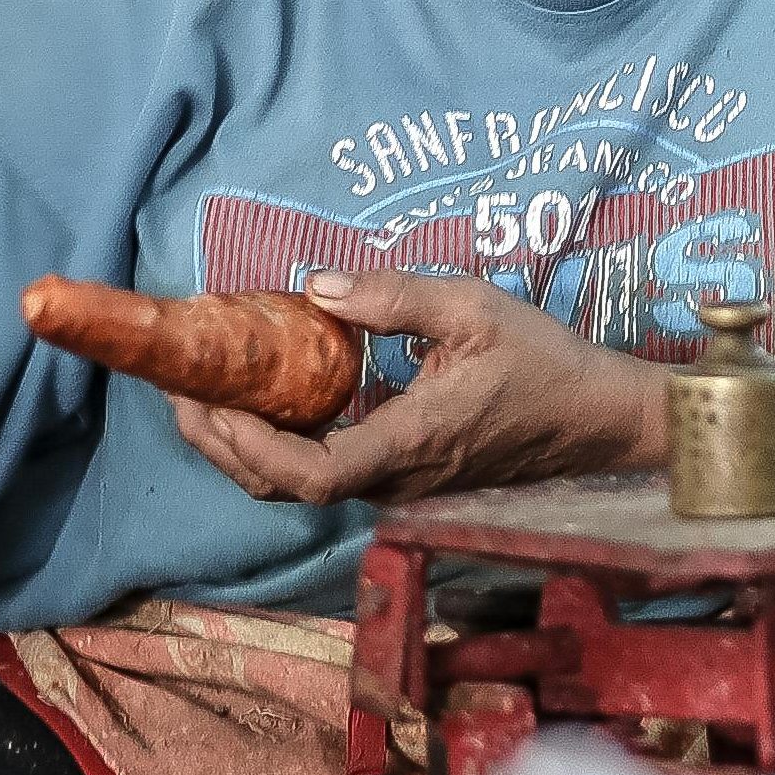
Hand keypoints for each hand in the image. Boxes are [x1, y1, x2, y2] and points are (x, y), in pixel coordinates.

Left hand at [171, 266, 664, 508]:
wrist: (597, 419)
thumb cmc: (542, 361)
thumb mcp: (472, 307)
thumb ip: (390, 297)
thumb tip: (312, 288)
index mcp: (411, 443)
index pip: (311, 474)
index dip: (249, 447)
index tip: (209, 402)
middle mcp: (396, 480)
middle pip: (284, 485)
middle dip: (221, 441)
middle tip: (176, 386)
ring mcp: (398, 485)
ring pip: (297, 484)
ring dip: (241, 443)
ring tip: (202, 390)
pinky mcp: (402, 477)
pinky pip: (322, 471)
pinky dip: (276, 441)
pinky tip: (260, 397)